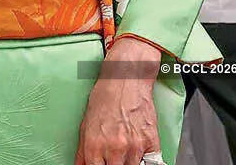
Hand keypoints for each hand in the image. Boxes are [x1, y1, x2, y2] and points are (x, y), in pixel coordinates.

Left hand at [75, 37, 160, 164]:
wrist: (126, 78)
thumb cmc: (105, 98)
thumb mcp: (85, 125)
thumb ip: (82, 152)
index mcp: (94, 146)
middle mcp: (114, 149)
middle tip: (114, 158)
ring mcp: (134, 147)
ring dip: (127, 163)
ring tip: (124, 154)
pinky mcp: (151, 142)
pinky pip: (152, 164)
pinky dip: (146, 163)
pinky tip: (139, 156)